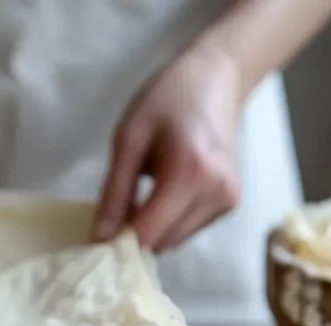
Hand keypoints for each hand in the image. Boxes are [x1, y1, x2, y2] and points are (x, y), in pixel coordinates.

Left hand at [93, 41, 242, 250]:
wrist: (217, 77)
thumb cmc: (167, 99)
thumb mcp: (128, 138)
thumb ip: (114, 191)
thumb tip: (100, 237)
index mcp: (190, 173)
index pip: (148, 233)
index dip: (119, 239)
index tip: (99, 230)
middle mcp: (217, 193)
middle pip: (163, 242)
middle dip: (136, 234)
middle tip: (119, 205)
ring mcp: (229, 200)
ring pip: (176, 240)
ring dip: (153, 228)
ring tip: (144, 191)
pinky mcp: (232, 203)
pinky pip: (189, 228)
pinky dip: (170, 220)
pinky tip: (164, 191)